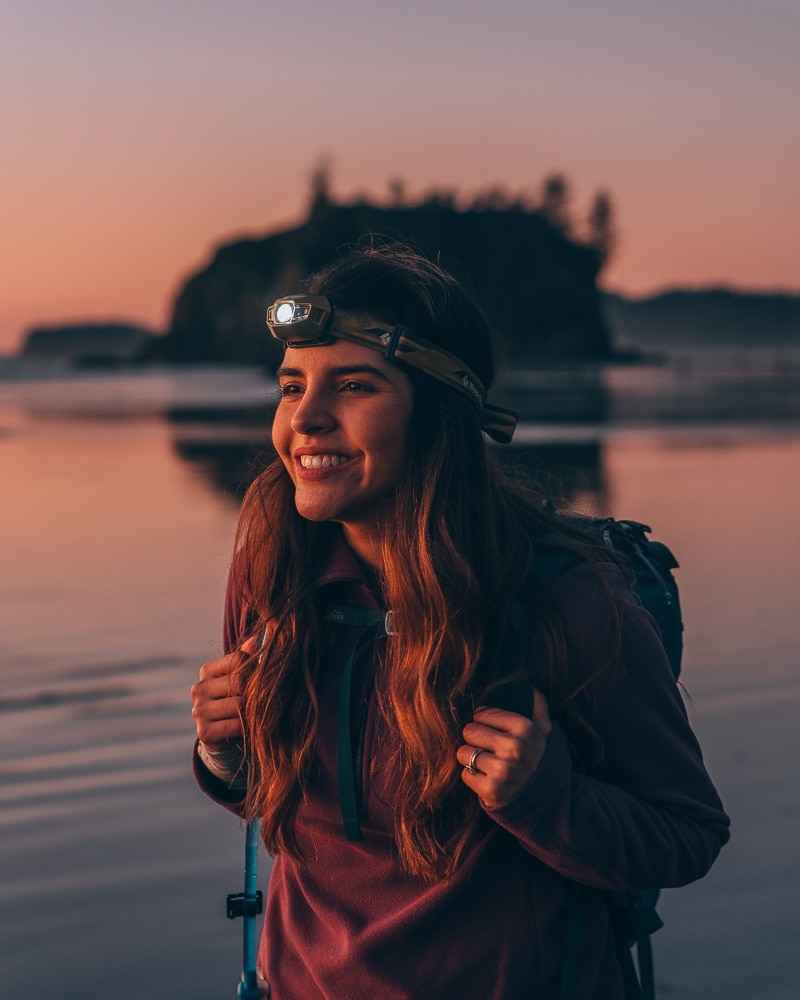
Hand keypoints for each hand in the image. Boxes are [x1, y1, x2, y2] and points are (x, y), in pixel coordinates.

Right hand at [190, 638, 255, 749]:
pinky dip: (247, 727)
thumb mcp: (239, 678)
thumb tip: (255, 640)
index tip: (258, 680)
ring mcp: (199, 710)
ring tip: (255, 713)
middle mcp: (198, 688)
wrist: (223, 736)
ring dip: (252, 710)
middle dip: (254, 691)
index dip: (254, 669)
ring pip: (239, 704)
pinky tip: (247, 727)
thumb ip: (246, 659)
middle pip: (239, 681)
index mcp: (207, 670)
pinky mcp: (204, 732)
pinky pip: (235, 725)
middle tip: (262, 699)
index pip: (238, 659)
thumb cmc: (235, 700)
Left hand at [458, 690, 551, 808]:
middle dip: (476, 740)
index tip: (494, 733)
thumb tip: (532, 684)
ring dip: (472, 759)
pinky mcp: (492, 790)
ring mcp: (503, 770)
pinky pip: (465, 774)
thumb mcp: (544, 733)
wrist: (543, 802)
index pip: (482, 713)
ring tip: (487, 765)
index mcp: (526, 729)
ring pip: (463, 753)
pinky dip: (473, 777)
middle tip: (489, 749)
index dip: (483, 722)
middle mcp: (516, 748)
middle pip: (469, 731)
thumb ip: (538, 708)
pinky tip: (487, 779)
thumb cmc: (536, 761)